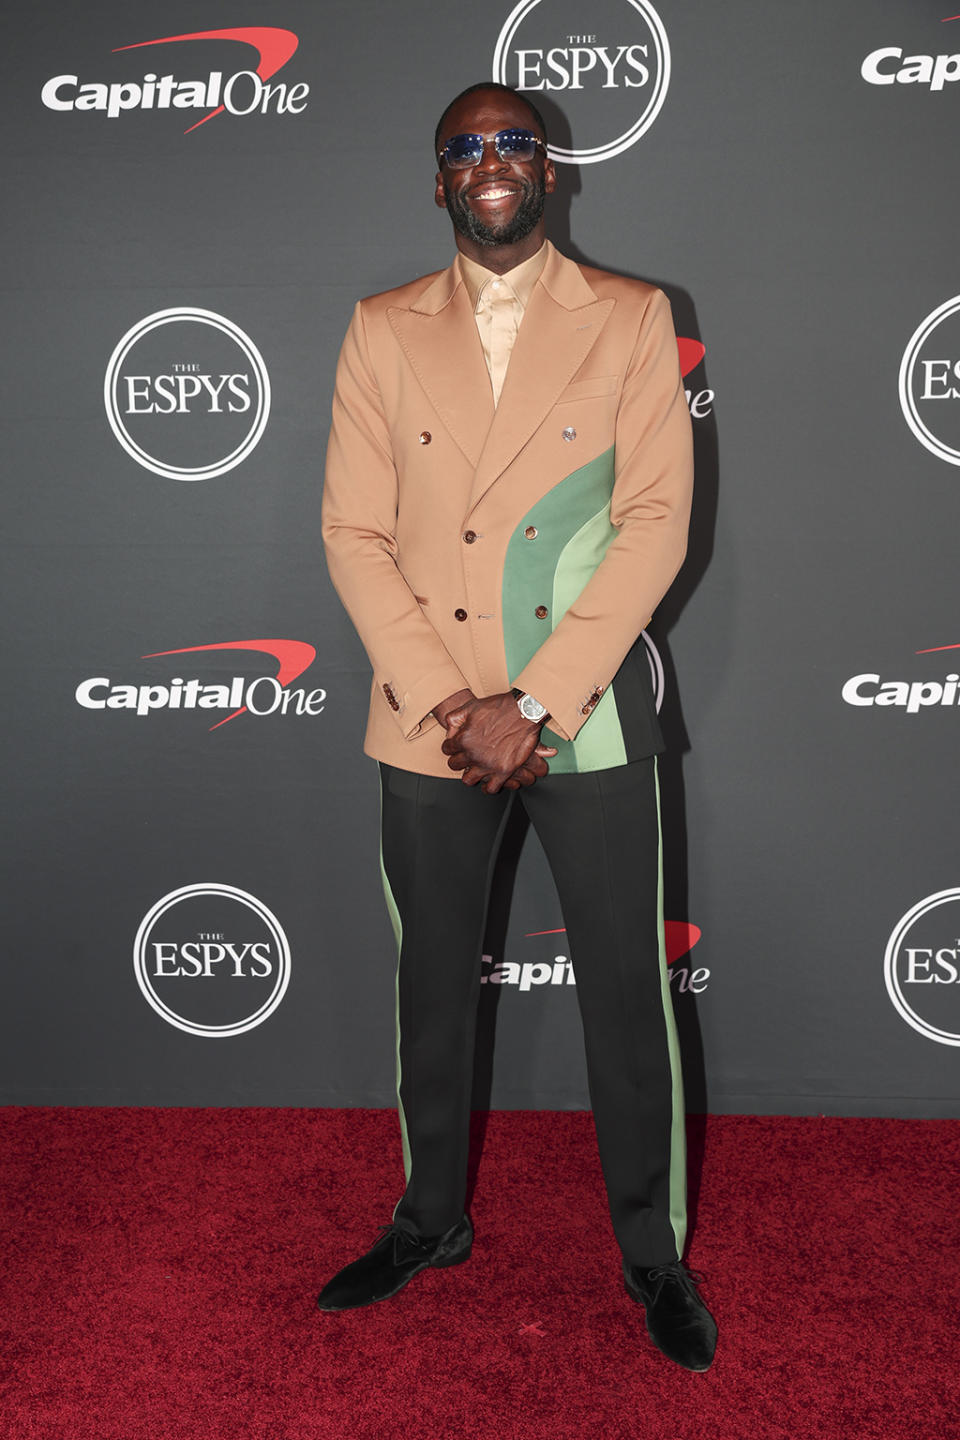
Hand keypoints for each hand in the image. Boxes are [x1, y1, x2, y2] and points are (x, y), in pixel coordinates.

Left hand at [438, 692, 557, 793]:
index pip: (447, 749)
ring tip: (476, 769)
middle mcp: (473, 754)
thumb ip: (454, 719)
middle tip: (466, 757)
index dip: (451, 747)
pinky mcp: (504, 771)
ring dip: (470, 775)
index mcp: (463, 739)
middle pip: (454, 765)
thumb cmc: (499, 707)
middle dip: (459, 760)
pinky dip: (488, 787)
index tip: (456, 747)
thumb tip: (449, 734)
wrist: (524, 711)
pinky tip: (488, 781)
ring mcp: (488, 765)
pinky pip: (490, 788)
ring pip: (468, 780)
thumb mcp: (471, 706)